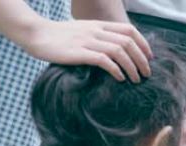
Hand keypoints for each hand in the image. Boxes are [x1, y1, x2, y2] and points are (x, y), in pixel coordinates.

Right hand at [24, 19, 152, 82]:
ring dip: (132, 66)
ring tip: (136, 79)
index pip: (129, 30)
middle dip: (142, 59)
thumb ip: (96, 37)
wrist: (36, 34)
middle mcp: (96, 31)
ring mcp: (87, 40)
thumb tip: (112, 52)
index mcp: (98, 25)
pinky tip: (119, 78)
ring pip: (119, 51)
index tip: (149, 58)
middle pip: (128, 42)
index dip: (143, 43)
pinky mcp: (78, 52)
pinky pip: (104, 59)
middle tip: (146, 74)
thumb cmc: (57, 36)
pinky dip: (116, 69)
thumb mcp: (81, 31)